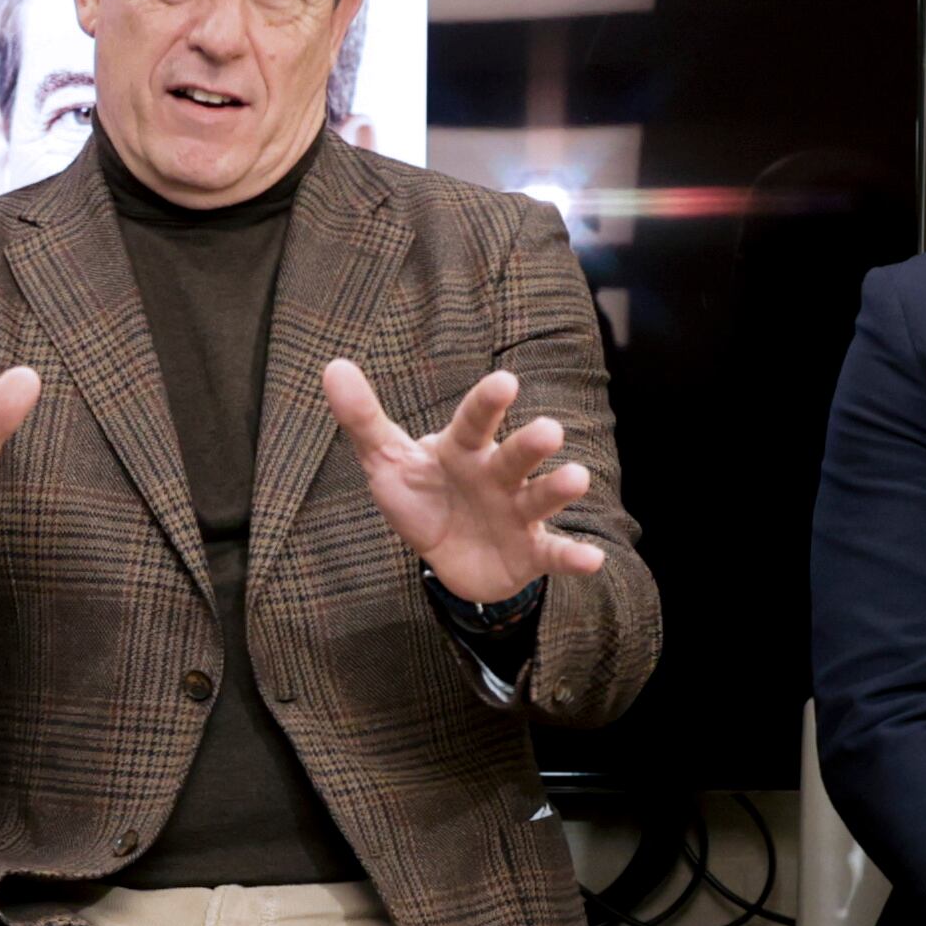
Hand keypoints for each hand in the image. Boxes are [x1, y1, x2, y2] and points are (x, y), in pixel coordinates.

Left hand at [321, 361, 605, 606]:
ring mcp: (517, 512)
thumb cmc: (423, 497)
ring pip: (541, 496)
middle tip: (549, 431)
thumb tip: (332, 365)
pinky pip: (554, 553)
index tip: (504, 382)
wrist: (447, 556)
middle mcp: (498, 475)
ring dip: (559, 489)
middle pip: (517, 455)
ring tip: (576, 479)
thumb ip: (363, 418)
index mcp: (464, 449)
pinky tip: (592, 560)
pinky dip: (574, 557)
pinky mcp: (531, 552)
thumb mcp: (387, 462)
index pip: (475, 420)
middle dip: (531, 444)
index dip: (488, 403)